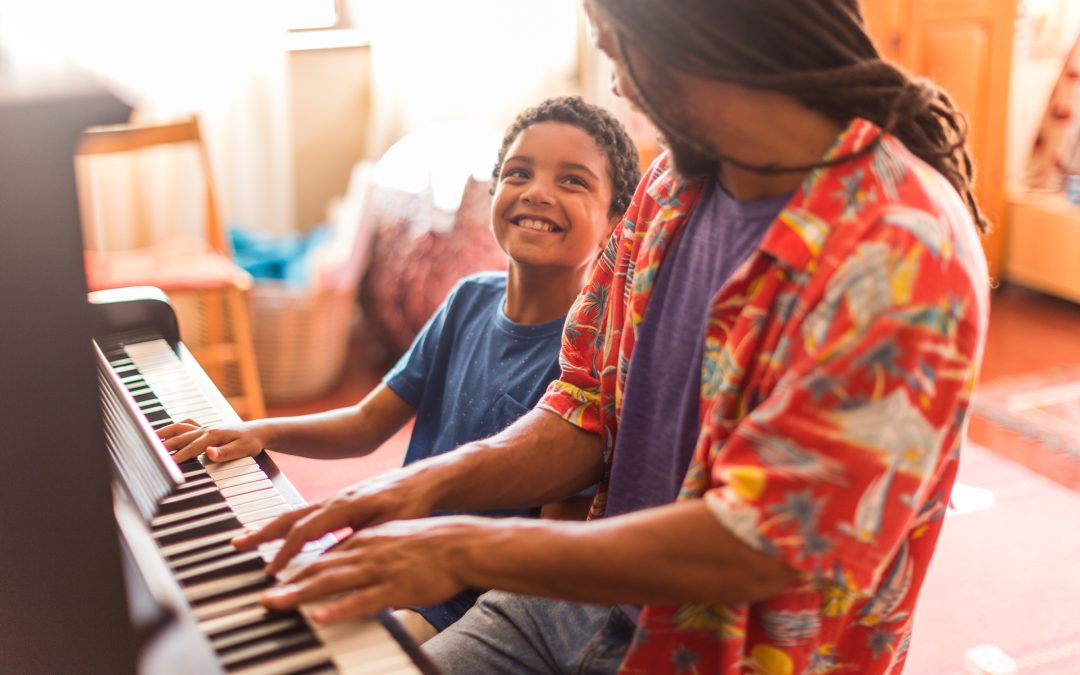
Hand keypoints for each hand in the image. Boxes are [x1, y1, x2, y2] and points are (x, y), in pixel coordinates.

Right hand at [157, 418, 267, 463]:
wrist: (258, 432)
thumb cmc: (251, 442)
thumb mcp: (242, 450)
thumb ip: (225, 452)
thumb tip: (209, 453)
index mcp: (214, 435)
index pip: (192, 448)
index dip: (180, 456)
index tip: (168, 463)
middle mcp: (206, 430)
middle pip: (181, 437)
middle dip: (166, 444)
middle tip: (150, 452)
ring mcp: (205, 428)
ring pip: (181, 428)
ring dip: (166, 431)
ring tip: (149, 437)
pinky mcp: (206, 429)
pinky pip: (187, 425)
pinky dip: (175, 428)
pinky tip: (168, 431)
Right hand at [233, 466, 435, 574]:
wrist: (426, 480)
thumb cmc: (411, 503)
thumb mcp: (389, 525)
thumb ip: (359, 540)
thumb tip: (331, 558)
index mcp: (345, 504)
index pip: (306, 530)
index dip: (287, 552)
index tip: (271, 571)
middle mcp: (336, 498)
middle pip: (291, 516)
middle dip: (263, 532)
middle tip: (237, 545)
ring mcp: (338, 497)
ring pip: (297, 512)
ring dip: (271, 527)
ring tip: (249, 539)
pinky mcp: (344, 499)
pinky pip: (309, 511)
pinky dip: (290, 523)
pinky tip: (284, 534)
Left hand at [261, 516, 486, 623]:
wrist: (461, 543)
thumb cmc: (430, 543)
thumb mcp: (392, 538)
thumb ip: (368, 551)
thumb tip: (350, 565)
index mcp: (364, 539)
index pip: (322, 554)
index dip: (294, 566)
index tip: (272, 577)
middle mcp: (365, 550)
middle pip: (318, 567)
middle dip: (286, 581)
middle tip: (261, 596)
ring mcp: (379, 569)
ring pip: (332, 581)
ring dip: (301, 594)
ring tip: (276, 604)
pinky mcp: (396, 587)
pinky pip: (363, 600)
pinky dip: (340, 608)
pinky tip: (320, 616)